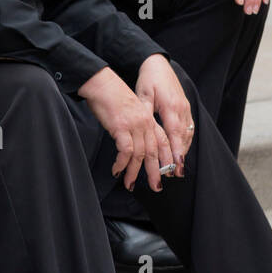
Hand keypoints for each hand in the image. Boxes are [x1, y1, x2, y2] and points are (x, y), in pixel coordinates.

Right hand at [77, 66, 172, 192]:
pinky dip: (122, 163)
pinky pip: (126, 151)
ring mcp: (135, 125)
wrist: (102, 85)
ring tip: (130, 184)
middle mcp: (145, 123)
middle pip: (155, 151)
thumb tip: (135, 146)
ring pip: (140, 155)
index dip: (167, 158)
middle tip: (156, 187)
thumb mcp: (131, 112)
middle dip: (156, 171)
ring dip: (134, 172)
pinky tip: (117, 171)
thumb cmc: (113, 98)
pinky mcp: (122, 127)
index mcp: (149, 119)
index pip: (163, 141)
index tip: (169, 173)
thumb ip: (136, 127)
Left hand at [134, 54, 192, 177]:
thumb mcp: (143, 94)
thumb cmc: (148, 79)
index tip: (176, 164)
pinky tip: (180, 150)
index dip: (176, 150)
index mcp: (170, 106)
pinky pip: (188, 127)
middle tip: (175, 174)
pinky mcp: (186, 107)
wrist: (158, 64)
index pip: (175, 132)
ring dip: (183, 150)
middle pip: (183, 136)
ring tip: (177, 167)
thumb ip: (144, 113)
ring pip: (187, 133)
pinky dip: (185, 141)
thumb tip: (144, 131)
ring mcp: (186, 108)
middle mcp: (181, 108)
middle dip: (180, 156)